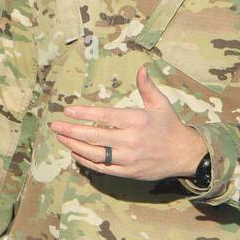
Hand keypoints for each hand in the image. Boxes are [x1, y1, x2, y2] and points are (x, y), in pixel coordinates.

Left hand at [48, 64, 207, 180]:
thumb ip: (147, 87)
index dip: (85, 114)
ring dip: (74, 145)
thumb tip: (141, 68)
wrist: (185, 155)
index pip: (105, 117)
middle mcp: (131, 140)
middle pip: (95, 137)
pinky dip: (86, 161)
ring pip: (95, 154)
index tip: (68, 110)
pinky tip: (74, 152)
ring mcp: (128, 158)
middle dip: (71, 130)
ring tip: (60, 137)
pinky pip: (102, 168)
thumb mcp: (161, 104)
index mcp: (137, 121)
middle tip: (54, 125)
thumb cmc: (169, 126)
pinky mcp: (128, 172)